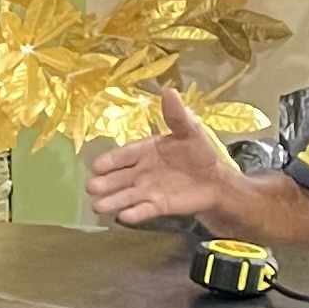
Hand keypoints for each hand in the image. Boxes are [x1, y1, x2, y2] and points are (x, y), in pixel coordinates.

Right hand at [83, 87, 246, 225]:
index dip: (109, 161)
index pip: (122, 155)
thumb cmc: (200, 153)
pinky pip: (143, 210)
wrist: (216, 180)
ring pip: (126, 195)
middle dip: (104, 183)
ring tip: (98, 206)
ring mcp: (148, 190)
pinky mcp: (159, 206)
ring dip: (113, 200)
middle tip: (91, 188)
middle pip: (118, 178)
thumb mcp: (190, 130)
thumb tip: (169, 90)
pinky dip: (134, 213)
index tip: (95, 166)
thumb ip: (176, 115)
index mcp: (145, 151)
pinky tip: (123, 216)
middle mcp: (141, 172)